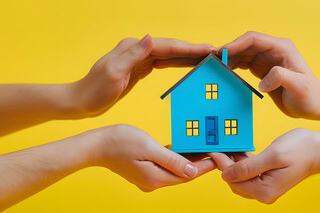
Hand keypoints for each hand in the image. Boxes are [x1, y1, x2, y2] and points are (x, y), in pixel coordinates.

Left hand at [70, 35, 213, 116]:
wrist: (82, 101)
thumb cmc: (94, 90)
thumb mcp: (113, 72)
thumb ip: (132, 54)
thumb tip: (151, 38)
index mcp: (133, 48)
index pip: (166, 45)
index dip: (188, 47)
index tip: (207, 49)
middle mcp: (137, 49)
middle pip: (170, 48)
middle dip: (192, 50)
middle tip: (214, 52)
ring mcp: (139, 58)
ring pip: (169, 54)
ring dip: (187, 56)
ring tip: (206, 57)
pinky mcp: (140, 68)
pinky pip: (163, 63)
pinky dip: (176, 63)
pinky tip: (186, 64)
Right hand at [92, 124, 215, 191]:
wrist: (95, 145)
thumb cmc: (120, 142)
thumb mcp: (148, 148)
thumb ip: (171, 160)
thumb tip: (191, 171)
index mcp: (155, 178)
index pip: (187, 174)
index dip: (205, 166)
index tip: (220, 158)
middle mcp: (153, 181)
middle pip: (182, 173)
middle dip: (200, 164)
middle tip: (216, 152)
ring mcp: (148, 177)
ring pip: (174, 169)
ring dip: (188, 160)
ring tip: (205, 149)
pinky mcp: (144, 170)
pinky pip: (164, 165)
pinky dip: (175, 158)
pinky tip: (185, 150)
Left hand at [209, 128, 319, 203]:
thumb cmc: (301, 149)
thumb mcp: (272, 155)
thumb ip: (248, 167)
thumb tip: (226, 175)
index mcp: (263, 191)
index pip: (233, 179)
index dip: (221, 163)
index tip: (212, 148)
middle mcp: (264, 194)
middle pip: (235, 181)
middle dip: (225, 165)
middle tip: (218, 146)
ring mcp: (267, 189)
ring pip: (241, 178)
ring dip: (233, 164)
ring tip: (228, 147)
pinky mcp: (269, 181)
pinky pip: (250, 175)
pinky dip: (243, 164)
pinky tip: (241, 152)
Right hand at [219, 31, 319, 118]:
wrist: (314, 106)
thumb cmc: (310, 96)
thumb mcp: (299, 86)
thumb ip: (281, 78)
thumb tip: (263, 81)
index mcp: (282, 48)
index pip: (254, 39)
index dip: (236, 43)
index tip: (222, 52)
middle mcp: (273, 50)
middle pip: (245, 45)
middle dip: (228, 51)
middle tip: (213, 60)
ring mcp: (267, 59)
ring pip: (242, 53)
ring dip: (229, 59)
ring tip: (215, 67)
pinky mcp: (263, 69)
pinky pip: (244, 64)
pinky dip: (233, 67)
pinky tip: (225, 73)